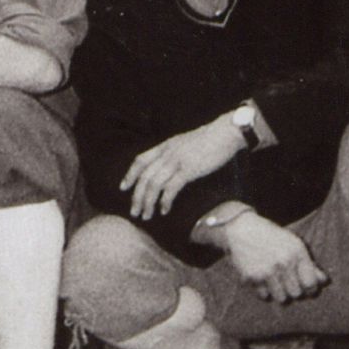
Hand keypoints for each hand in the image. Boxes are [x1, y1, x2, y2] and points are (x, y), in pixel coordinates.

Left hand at [121, 118, 245, 220]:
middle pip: (144, 176)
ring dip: (148, 202)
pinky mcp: (189, 169)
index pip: (140, 160)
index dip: (130, 175)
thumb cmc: (209, 140)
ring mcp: (177, 161)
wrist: (225, 133)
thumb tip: (168, 167)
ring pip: (154, 184)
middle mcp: (167, 153)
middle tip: (134, 212)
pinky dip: (165, 201)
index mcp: (165, 146)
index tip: (123, 188)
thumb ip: (174, 153)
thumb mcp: (185, 143)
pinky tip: (164, 210)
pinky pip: (171, 188)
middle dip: (137, 196)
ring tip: (146, 215)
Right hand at [209, 207, 326, 304]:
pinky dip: (264, 290)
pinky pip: (264, 296)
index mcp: (297, 253)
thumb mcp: (293, 244)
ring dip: (279, 292)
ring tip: (274, 280)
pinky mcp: (252, 278)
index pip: (311, 284)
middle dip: (293, 289)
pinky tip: (262, 277)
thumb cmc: (271, 236)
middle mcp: (283, 263)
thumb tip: (324, 281)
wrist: (241, 229)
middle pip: (296, 294)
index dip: (310, 288)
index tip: (306, 287)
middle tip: (287, 281)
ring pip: (281, 298)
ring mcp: (266, 271)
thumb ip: (309, 263)